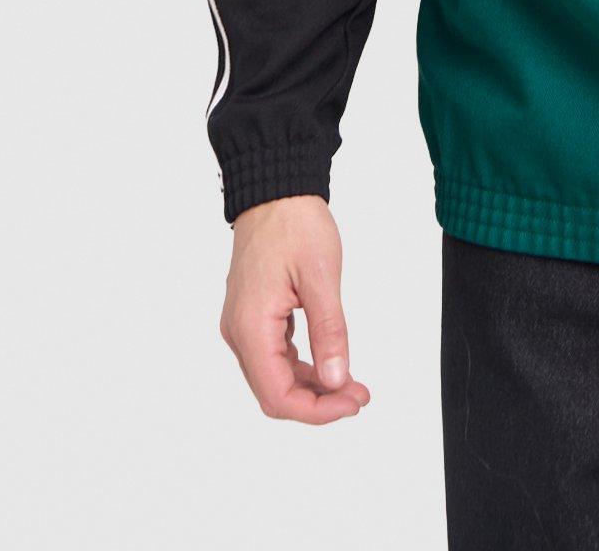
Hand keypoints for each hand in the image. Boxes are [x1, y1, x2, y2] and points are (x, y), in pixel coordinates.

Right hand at [220, 194, 369, 422]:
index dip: (317, 410)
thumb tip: (337, 381)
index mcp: (251, 327)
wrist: (275, 189)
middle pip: (274, 392)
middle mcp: (239, 332)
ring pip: (274, 376)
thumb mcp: (321, 277)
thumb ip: (329, 332)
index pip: (277, 395)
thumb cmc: (295, 224)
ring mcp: (243, 324)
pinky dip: (302, 366)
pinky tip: (330, 363)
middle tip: (359, 396)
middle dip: (318, 402)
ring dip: (312, 386)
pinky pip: (274, 354)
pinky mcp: (253, 315)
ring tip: (351, 385)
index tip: (352, 403)